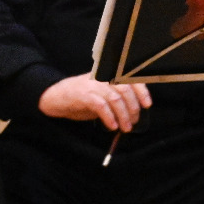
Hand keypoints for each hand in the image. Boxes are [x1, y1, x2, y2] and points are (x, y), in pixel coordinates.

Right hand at [38, 74, 152, 131]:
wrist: (55, 96)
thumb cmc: (83, 97)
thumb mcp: (104, 94)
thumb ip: (118, 98)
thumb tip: (135, 112)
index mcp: (110, 75)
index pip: (131, 79)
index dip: (142, 91)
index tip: (147, 105)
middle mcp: (103, 77)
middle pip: (126, 90)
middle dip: (133, 108)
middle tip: (134, 121)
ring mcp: (92, 84)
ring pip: (115, 98)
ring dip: (123, 115)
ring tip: (125, 127)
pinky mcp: (83, 95)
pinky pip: (101, 106)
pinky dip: (109, 117)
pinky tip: (112, 126)